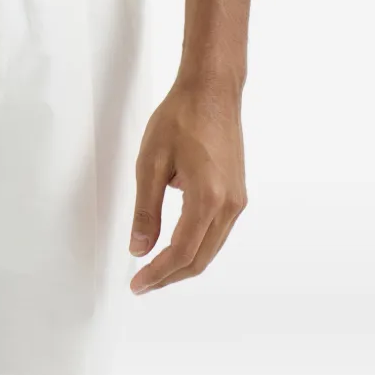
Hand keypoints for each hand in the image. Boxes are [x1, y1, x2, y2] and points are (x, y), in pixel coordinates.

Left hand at [128, 76, 246, 293]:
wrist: (212, 90)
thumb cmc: (180, 117)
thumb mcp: (151, 161)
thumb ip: (146, 209)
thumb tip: (139, 248)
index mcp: (207, 198)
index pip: (181, 251)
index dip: (157, 273)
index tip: (136, 283)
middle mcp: (229, 205)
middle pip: (200, 258)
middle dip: (170, 275)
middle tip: (142, 282)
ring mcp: (237, 200)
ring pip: (211, 248)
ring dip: (184, 262)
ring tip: (155, 267)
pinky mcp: (237, 193)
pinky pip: (218, 232)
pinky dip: (197, 245)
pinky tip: (177, 243)